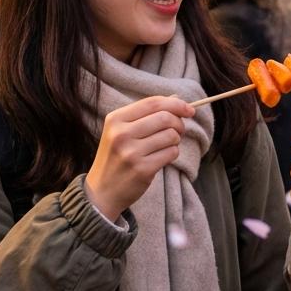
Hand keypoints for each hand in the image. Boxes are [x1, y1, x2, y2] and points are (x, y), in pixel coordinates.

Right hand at [85, 96, 193, 220]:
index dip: (175, 104)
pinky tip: (163, 158)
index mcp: (115, 119)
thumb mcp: (122, 131)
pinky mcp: (142, 169)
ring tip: (167, 145)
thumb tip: (176, 99)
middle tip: (179, 131)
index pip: (153, 103)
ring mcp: (131, 152)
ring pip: (171, 135)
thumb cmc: (116, 157)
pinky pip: (171, 153)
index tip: (189, 110)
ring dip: (175, 140)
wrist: (102, 192)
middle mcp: (121, 134)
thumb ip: (146, 114)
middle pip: (165, 117)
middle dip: (179, 123)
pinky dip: (173, 153)